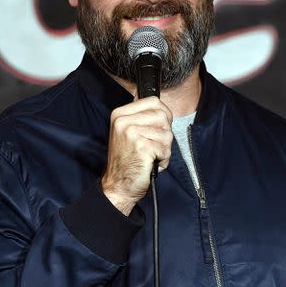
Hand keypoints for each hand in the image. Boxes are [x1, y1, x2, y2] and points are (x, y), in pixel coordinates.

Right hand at [101, 96, 172, 214]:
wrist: (118, 185)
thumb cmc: (127, 160)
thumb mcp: (128, 132)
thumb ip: (143, 118)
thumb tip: (163, 109)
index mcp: (120, 114)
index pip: (153, 101)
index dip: (164, 114)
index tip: (159, 127)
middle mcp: (123, 121)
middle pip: (163, 116)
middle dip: (165, 134)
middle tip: (154, 146)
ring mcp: (131, 133)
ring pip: (167, 134)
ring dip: (164, 149)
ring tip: (151, 156)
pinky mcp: (141, 146)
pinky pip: (165, 149)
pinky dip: (163, 160)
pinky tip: (151, 163)